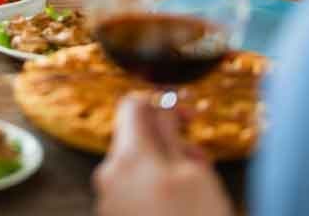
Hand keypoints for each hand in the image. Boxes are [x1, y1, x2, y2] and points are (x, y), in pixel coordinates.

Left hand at [92, 95, 232, 215]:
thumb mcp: (194, 174)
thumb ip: (172, 134)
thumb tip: (163, 106)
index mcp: (127, 157)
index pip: (132, 106)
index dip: (162, 104)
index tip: (187, 117)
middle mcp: (108, 176)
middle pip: (135, 139)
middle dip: (169, 142)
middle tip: (200, 162)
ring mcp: (108, 201)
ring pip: (137, 167)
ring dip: (165, 168)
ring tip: (195, 191)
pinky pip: (132, 192)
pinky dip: (155, 191)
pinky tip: (180, 209)